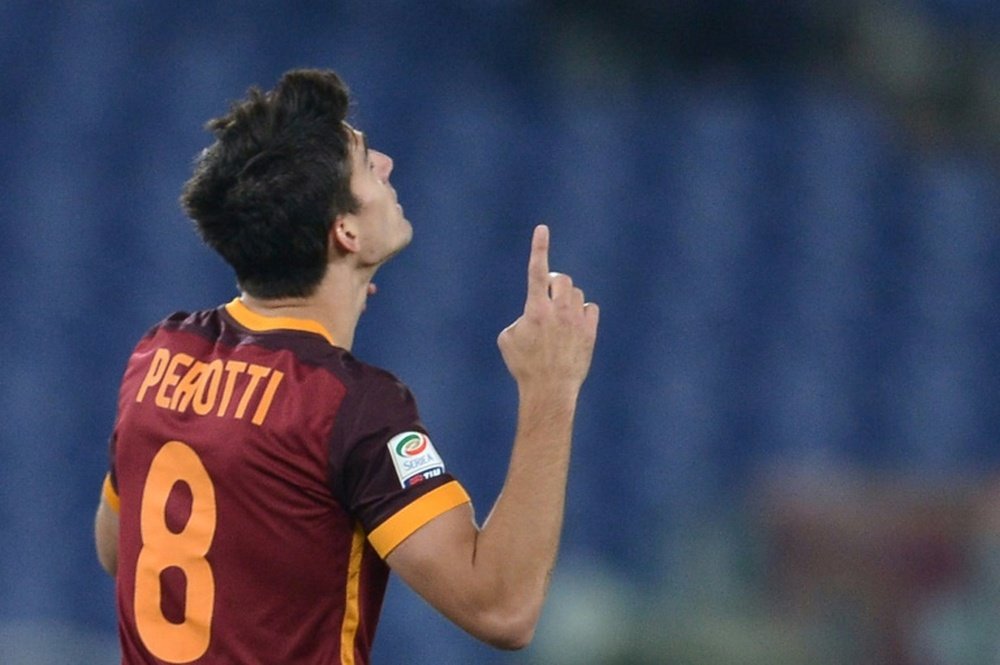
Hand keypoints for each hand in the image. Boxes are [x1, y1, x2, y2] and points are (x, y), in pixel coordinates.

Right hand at [497, 225, 598, 393]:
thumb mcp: (507, 339)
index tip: (542, 228)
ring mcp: (577, 319)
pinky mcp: (590, 331)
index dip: (539, 247)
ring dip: (566, 299)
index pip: (537, 270)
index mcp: (535, 309)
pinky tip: (575, 326)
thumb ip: (520, 317)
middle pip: (561, 279)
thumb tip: (534, 313)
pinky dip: (582, 312)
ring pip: (576, 293)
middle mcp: (558, 310)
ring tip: (559, 319)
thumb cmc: (523, 365)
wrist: (549, 390)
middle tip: (548, 297)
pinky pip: (590, 308)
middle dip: (554, 283)